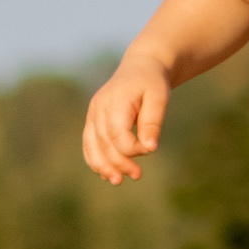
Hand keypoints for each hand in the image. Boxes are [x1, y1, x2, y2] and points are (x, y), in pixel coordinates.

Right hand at [84, 52, 170, 185]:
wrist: (140, 67)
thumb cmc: (152, 83)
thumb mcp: (159, 97)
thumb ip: (153, 122)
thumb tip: (149, 149)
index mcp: (115, 101)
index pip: (118, 135)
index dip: (133, 150)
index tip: (150, 148)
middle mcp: (99, 107)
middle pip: (105, 144)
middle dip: (120, 163)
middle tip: (138, 176)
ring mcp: (93, 114)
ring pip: (92, 147)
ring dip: (104, 167)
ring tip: (118, 181)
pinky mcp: (93, 119)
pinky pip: (89, 144)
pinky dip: (96, 160)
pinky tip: (107, 174)